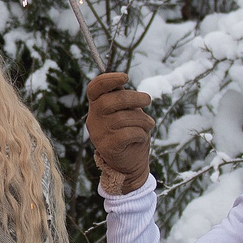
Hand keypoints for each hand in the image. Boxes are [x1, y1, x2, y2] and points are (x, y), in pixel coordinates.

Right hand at [85, 72, 152, 194]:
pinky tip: (141, 137)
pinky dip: (140, 133)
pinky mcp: (107, 147)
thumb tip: (123, 82)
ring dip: (142, 119)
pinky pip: (128, 133)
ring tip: (148, 124)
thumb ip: (123, 99)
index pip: (94, 88)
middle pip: (110, 101)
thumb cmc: (130, 132)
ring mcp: (98, 134)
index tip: (125, 77)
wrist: (130, 164)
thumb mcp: (127, 112)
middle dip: (133, 98)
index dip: (108, 79)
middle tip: (147, 99)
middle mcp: (94, 119)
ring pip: (123, 118)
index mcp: (96, 106)